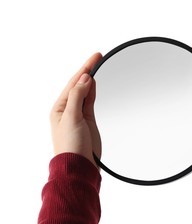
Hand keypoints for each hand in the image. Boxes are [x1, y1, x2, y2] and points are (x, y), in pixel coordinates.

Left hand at [50, 53, 102, 167]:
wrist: (80, 165)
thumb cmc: (71, 145)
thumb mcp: (72, 118)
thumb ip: (78, 97)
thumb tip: (85, 79)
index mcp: (60, 107)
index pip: (74, 82)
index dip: (85, 68)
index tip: (96, 57)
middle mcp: (68, 108)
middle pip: (79, 85)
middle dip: (88, 70)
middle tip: (98, 57)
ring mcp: (79, 114)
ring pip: (85, 92)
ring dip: (91, 79)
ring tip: (97, 66)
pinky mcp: (88, 120)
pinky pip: (90, 101)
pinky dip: (93, 91)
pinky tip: (95, 83)